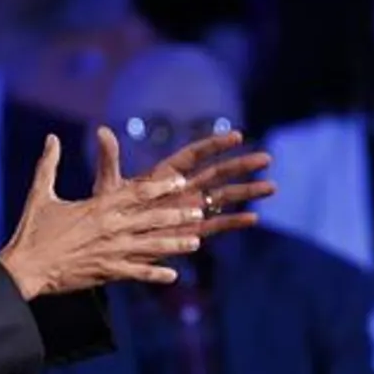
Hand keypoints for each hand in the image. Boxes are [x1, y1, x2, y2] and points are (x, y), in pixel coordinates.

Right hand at [0, 134, 204, 297]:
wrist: (24, 267)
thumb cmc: (31, 231)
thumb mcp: (40, 193)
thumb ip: (49, 164)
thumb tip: (51, 138)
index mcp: (97, 207)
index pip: (135, 193)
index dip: (160, 187)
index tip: (180, 181)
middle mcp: (109, 228)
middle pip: (150, 219)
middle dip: (176, 214)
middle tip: (198, 210)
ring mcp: (110, 252)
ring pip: (150, 247)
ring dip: (174, 245)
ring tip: (195, 242)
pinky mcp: (106, 273)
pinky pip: (136, 273)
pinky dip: (155, 274)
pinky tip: (173, 275)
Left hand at [90, 126, 273, 239]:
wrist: (108, 243)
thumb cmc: (107, 212)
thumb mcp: (109, 186)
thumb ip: (109, 160)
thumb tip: (101, 131)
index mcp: (166, 175)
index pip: (195, 155)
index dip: (215, 145)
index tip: (238, 136)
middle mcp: (183, 190)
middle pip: (218, 174)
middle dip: (242, 166)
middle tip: (267, 158)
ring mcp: (189, 211)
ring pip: (224, 199)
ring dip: (247, 193)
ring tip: (272, 187)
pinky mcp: (190, 233)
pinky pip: (216, 226)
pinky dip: (233, 223)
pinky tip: (253, 219)